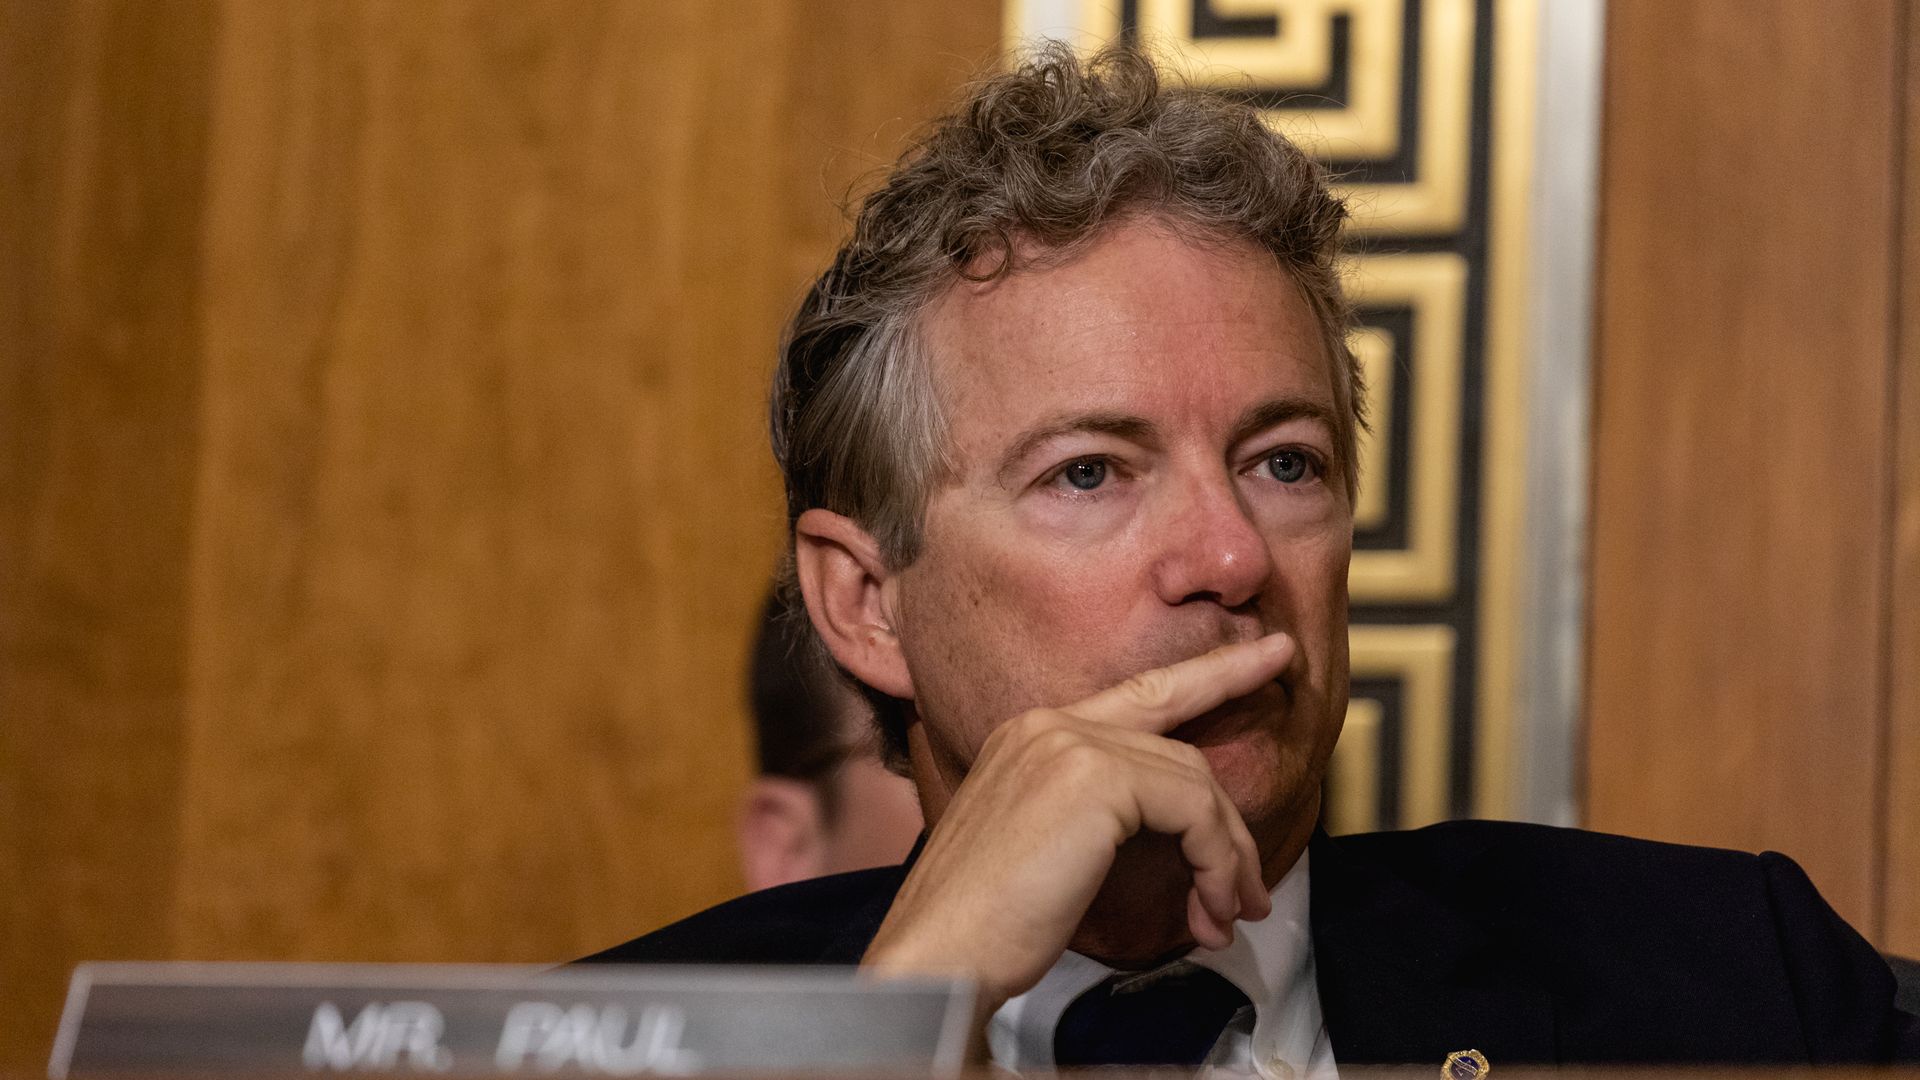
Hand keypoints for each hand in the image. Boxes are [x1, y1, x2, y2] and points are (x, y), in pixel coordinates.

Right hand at [859, 633, 1290, 1011]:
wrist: (937, 954)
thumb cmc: (981, 924)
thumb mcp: (1047, 853)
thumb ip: (1100, 821)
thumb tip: (1179, 836)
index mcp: (1029, 733)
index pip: (1140, 693)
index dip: (1212, 674)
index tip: (1268, 657)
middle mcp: (1048, 723)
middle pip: (1178, 738)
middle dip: (1231, 808)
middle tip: (1257, 879)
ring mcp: (1069, 743)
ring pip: (1194, 782)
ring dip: (1226, 859)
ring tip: (1226, 919)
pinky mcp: (1094, 776)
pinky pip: (1193, 810)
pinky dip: (1216, 864)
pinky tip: (1208, 911)